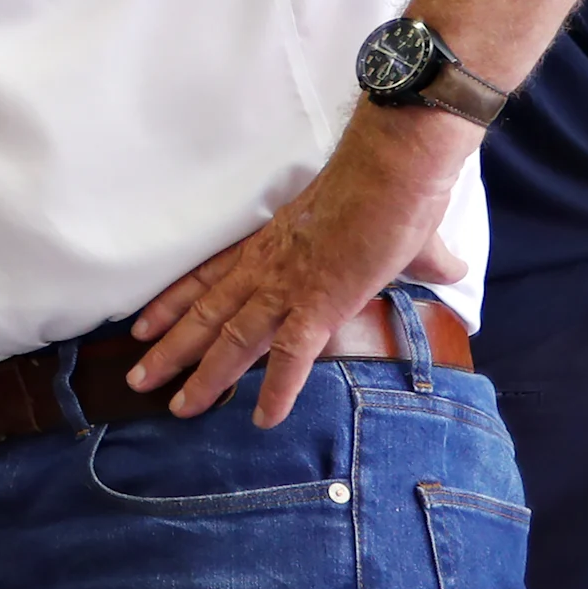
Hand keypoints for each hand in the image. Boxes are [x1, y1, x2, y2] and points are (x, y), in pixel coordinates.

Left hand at [124, 106, 473, 426]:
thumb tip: (451, 266)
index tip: (141, 326)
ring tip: (178, 407)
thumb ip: (415, 256)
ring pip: (233, 339)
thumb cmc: (387, 190)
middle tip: (137, 378)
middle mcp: (267, 268)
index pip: (209, 278)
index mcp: (271, 248)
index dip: (173, 304)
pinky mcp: (320, 302)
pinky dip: (276, 388)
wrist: (392, 169)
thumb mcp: (385, 230)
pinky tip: (263, 419)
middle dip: (171, 348)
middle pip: (207, 313)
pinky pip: (291, 355)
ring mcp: (289, 287)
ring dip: (204, 375)